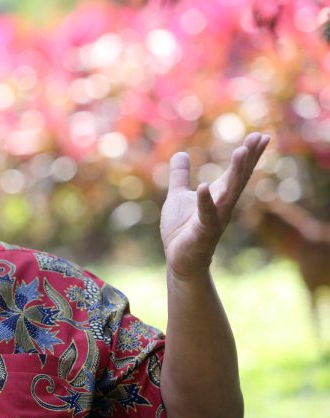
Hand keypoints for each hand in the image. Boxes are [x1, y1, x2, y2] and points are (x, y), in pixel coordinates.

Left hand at [160, 132, 269, 278]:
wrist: (179, 259)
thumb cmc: (181, 229)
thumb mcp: (178, 196)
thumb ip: (180, 176)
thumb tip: (180, 154)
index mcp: (218, 196)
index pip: (237, 172)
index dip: (248, 155)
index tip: (261, 135)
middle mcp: (222, 206)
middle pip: (238, 178)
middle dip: (248, 158)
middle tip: (258, 137)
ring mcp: (215, 219)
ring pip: (228, 193)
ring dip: (236, 173)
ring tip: (241, 151)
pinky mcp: (203, 232)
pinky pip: (206, 215)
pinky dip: (205, 201)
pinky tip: (204, 187)